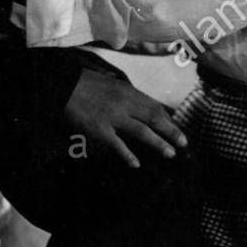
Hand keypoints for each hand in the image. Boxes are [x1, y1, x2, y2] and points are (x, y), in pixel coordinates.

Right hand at [64, 69, 187, 169]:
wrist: (62, 85)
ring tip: (171, 153)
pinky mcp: (99, 129)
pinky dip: (127, 155)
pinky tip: (136, 164)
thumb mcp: (111, 83)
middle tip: (184, 142)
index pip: (154, 105)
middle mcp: (124, 103)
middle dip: (171, 130)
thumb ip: (126, 94)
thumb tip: (140, 104)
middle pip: (154, 118)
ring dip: (158, 143)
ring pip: (142, 131)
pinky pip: (117, 144)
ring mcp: (112, 116)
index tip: (176, 127)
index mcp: (128, 90)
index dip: (167, 117)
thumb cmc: (85, 84)